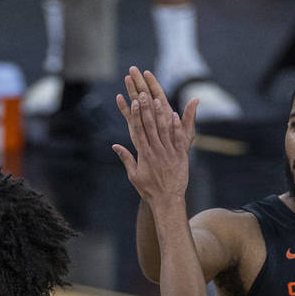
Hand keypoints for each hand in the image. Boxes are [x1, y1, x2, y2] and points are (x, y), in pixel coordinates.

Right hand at [113, 76, 194, 202]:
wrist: (167, 200)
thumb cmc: (148, 189)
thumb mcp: (133, 175)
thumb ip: (126, 158)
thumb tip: (114, 146)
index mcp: (143, 154)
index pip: (138, 131)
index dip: (135, 116)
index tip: (133, 103)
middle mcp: (155, 151)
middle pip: (150, 126)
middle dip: (146, 109)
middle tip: (143, 94)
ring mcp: (168, 152)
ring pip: (164, 129)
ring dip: (160, 113)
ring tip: (157, 99)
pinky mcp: (180, 155)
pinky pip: (178, 138)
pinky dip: (176, 126)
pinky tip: (175, 114)